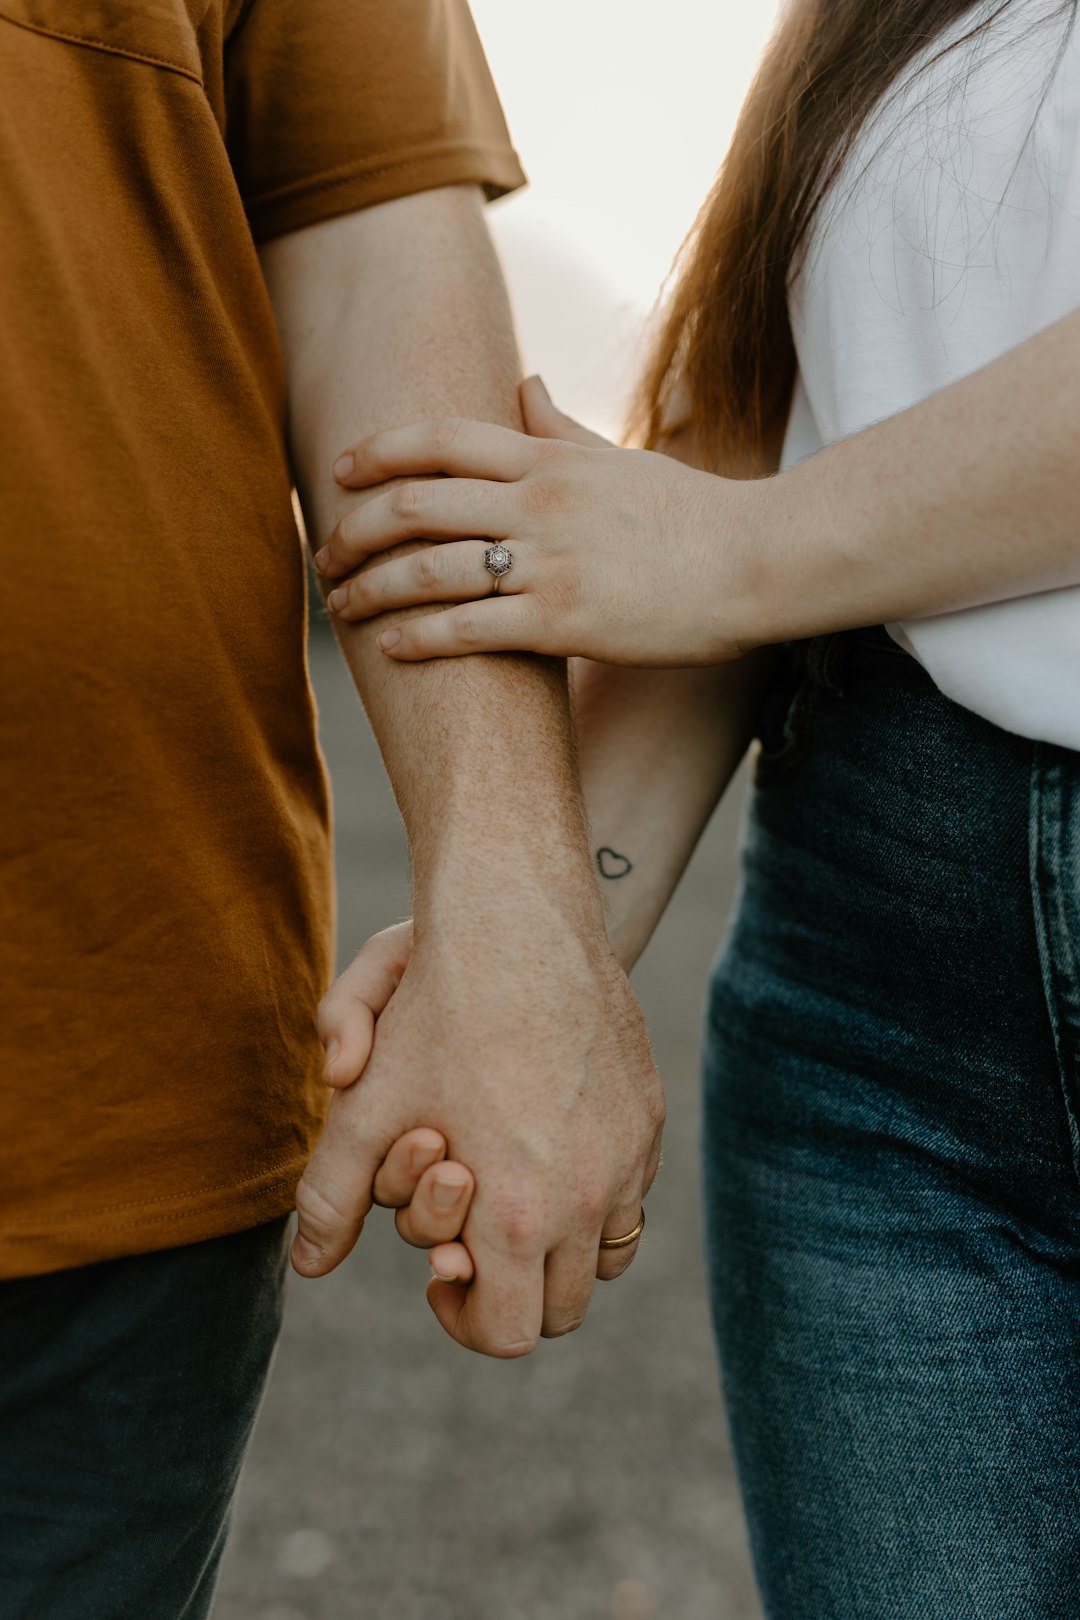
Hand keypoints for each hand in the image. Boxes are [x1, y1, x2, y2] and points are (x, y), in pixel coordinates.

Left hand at [292, 909, 664, 1356]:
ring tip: (512, 1192)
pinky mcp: (648, 1114)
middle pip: (564, 1309)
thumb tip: (307, 1267)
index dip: (465, 1319)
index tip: (439, 1272)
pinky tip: (547, 1138)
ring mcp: (629, 1157)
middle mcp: (589, 1198)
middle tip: (469, 1238)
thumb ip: (330, 1197)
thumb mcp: (364, 1105)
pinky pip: (633, 1191)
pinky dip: (596, 1193)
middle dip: (513, 1289)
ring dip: (560, 1247)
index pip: (510, 1334)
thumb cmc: (434, 1010)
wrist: (517, 917)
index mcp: (517, 1215)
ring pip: (609, 1255)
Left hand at [314, 377, 755, 666]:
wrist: (757, 562)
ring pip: (430, 569)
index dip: (378, 452)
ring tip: (342, 607)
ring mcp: (549, 562)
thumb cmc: (690, 514)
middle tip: (326, 556)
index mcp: (549, 459)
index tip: (339, 472)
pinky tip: (389, 647)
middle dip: (354, 531)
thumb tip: (522, 382)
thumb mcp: (620, 458)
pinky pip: (471, 629)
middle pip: (415, 503)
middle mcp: (539, 503)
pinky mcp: (565, 621)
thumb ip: (560, 426)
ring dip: (372, 589)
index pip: (440, 439)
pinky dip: (419, 637)